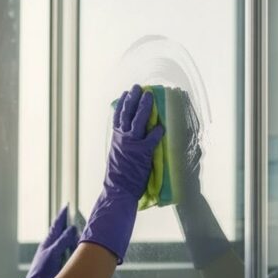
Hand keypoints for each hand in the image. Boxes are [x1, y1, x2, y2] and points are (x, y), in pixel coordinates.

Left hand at [19, 205, 77, 277]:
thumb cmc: (42, 272)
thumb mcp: (53, 253)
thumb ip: (62, 240)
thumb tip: (72, 228)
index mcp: (49, 242)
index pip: (57, 225)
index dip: (63, 215)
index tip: (67, 206)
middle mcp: (52, 247)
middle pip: (62, 232)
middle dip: (69, 224)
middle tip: (76, 215)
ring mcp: (56, 256)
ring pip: (66, 242)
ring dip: (73, 236)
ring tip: (80, 230)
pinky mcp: (60, 264)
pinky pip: (69, 252)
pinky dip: (74, 247)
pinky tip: (79, 248)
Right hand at [79, 85, 164, 263]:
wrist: (118, 191)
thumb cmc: (118, 178)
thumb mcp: (116, 156)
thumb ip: (122, 145)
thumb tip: (128, 139)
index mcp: (115, 139)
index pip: (117, 117)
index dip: (122, 104)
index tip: (125, 93)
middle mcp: (122, 138)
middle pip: (127, 113)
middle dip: (132, 98)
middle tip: (138, 87)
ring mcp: (132, 144)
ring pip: (138, 120)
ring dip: (144, 107)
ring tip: (150, 96)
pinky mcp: (142, 152)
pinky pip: (151, 138)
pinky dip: (156, 131)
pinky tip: (161, 125)